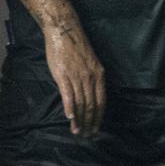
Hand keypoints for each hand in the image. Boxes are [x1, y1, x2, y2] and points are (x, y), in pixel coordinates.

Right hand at [44, 23, 105, 137]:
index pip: (101, 102)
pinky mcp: (63, 75)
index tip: (95, 128)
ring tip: (76, 130)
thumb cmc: (76, 46)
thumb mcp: (90, 62)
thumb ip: (91, 78)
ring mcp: (76, 77)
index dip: (98, 117)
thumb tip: (89, 94)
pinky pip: (68, 94)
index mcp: (99, 75)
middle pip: (91, 105)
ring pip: (80, 103)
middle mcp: (90, 78)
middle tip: (86, 134)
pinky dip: (69, 107)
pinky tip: (69, 117)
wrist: (64, 31)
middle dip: (89, 122)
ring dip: (79, 119)